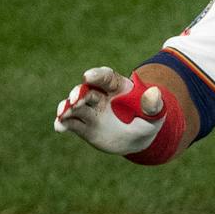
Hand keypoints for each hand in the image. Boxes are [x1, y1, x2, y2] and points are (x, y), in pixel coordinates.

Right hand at [53, 66, 169, 155]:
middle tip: (75, 99)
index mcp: (116, 87)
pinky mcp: (83, 126)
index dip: (96, 76)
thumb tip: (155, 92)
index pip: (105, 78)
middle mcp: (99, 96)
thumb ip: (154, 104)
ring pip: (75, 107)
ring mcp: (90, 110)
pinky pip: (71, 123)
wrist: (137, 138)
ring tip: (62, 113)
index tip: (88, 76)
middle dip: (79, 94)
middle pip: (86, 91)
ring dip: (67, 108)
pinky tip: (58, 126)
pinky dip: (63, 123)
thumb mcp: (155, 113)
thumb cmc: (148, 119)